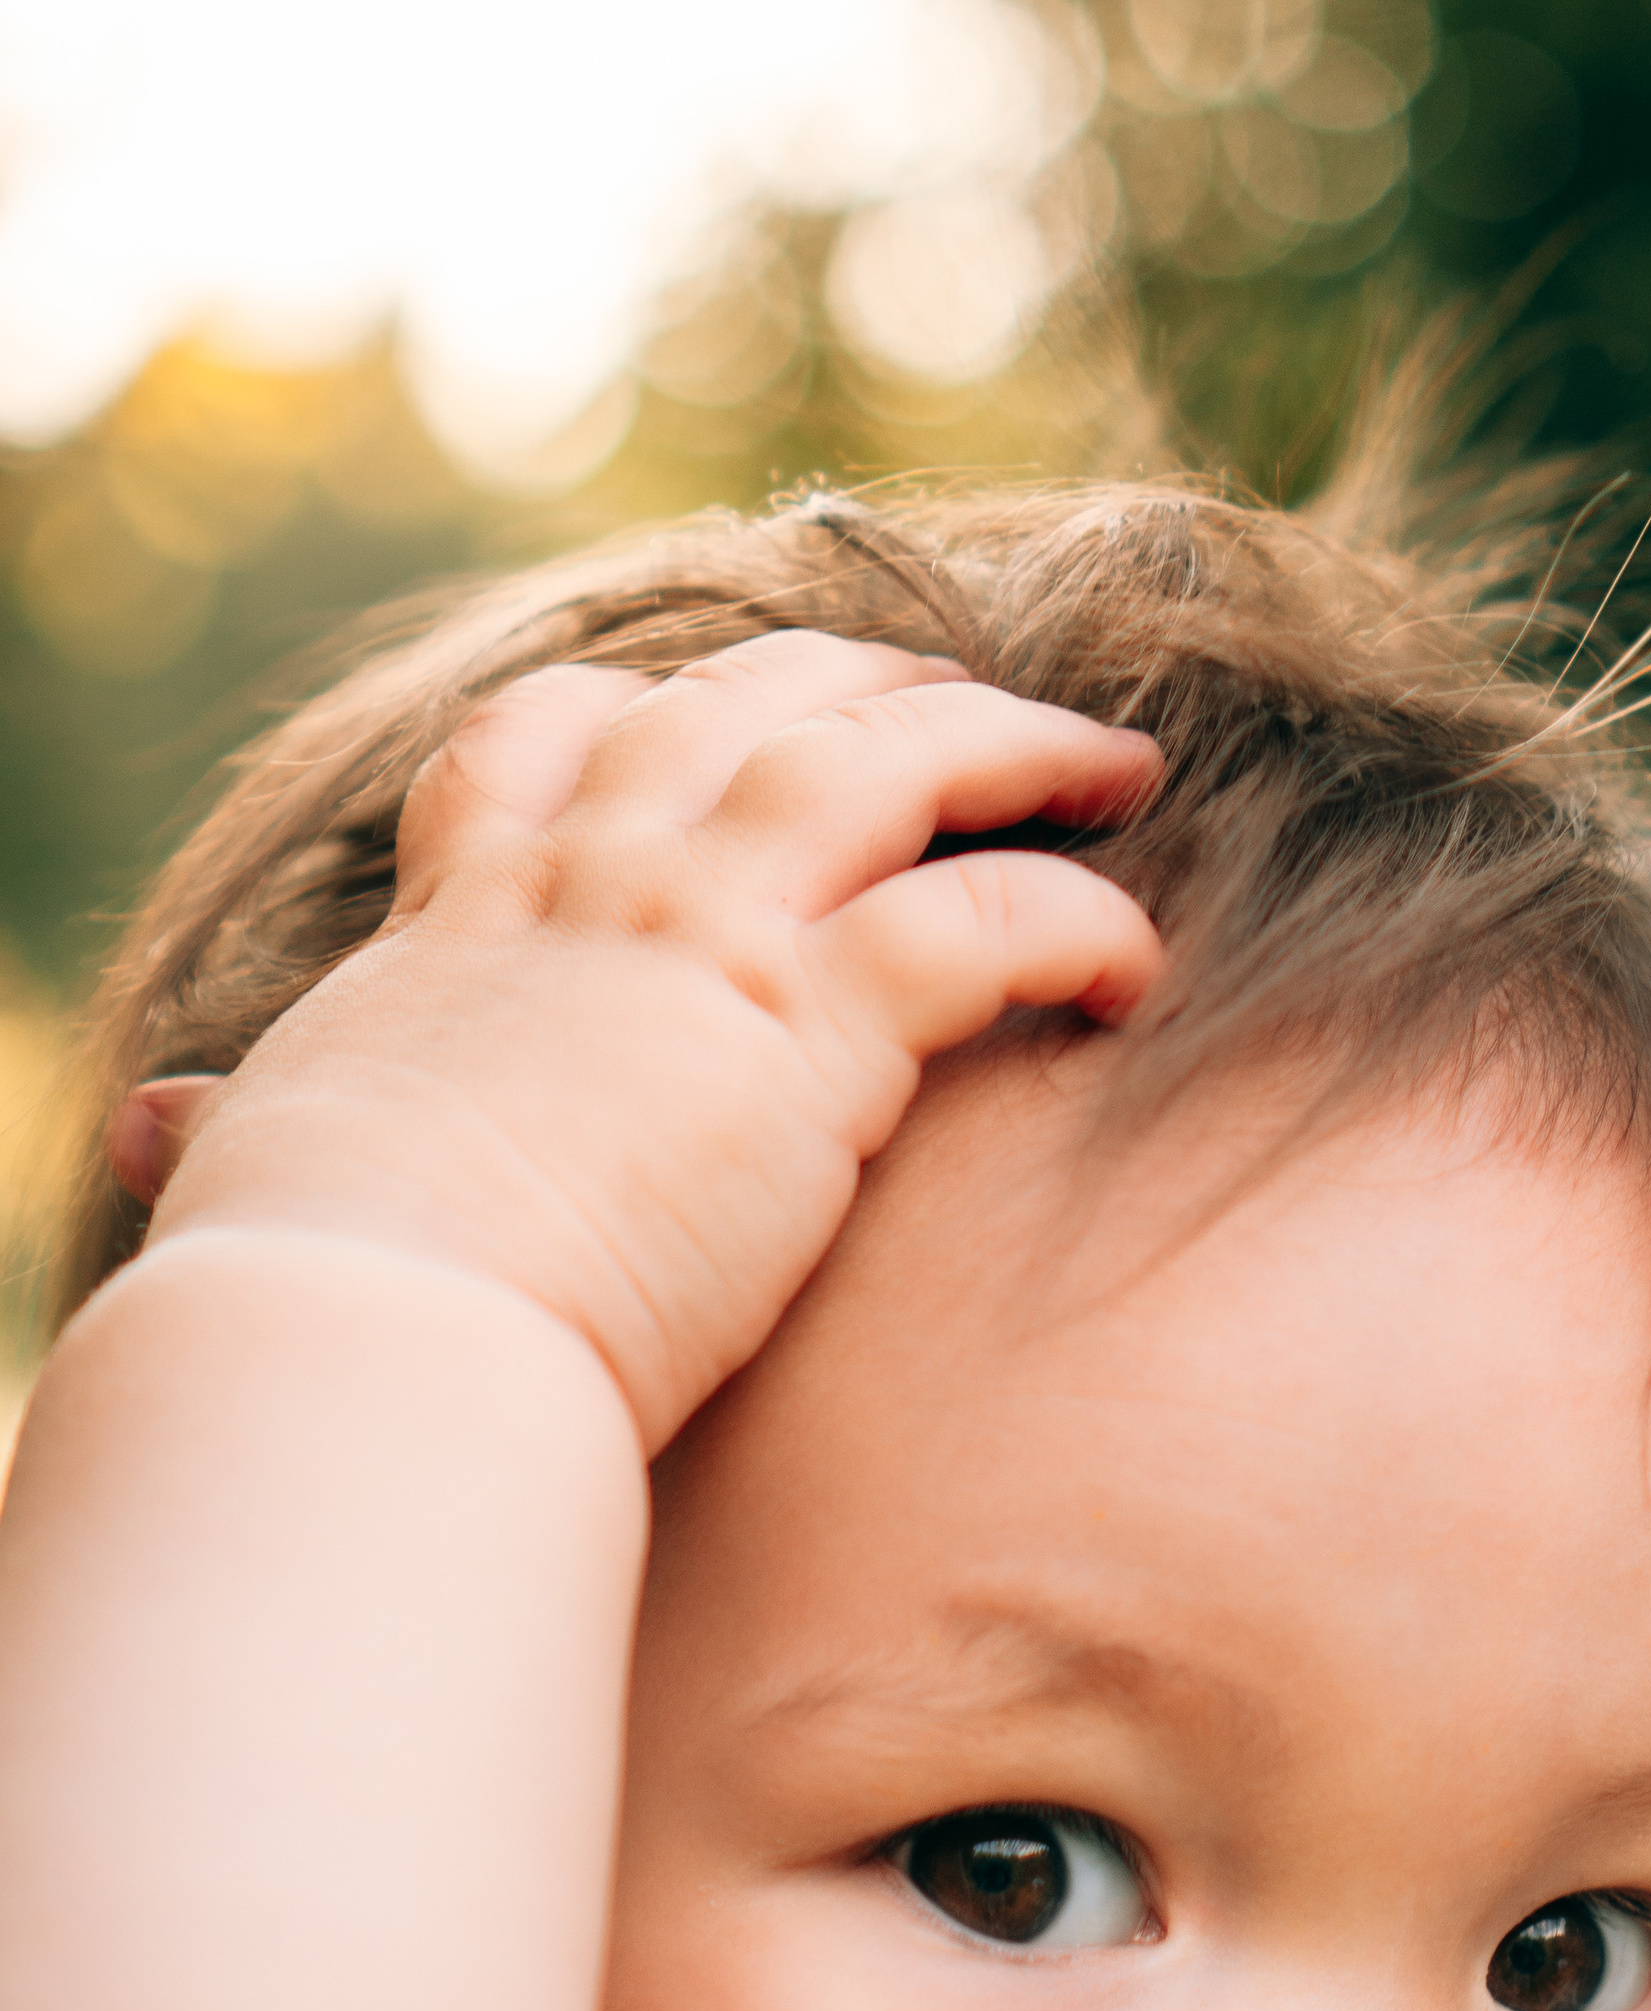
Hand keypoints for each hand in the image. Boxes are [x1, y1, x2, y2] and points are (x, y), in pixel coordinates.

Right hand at [137, 634, 1163, 1449]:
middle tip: (973, 703)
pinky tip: (1137, 960)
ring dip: (1018, 745)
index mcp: (468, 910)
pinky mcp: (810, 1026)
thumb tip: (153, 1124)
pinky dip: (1078, 920)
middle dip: (876, 681)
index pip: (554, 734)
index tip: (734, 705)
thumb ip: (243, 1120)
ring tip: (1113, 771)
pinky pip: (986, 920)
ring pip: (895, 762)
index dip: (661, 704)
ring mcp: (705, 934)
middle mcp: (593, 882)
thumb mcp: (270, 1155)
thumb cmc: (308, 1278)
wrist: (370, 1329)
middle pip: (753, 706)